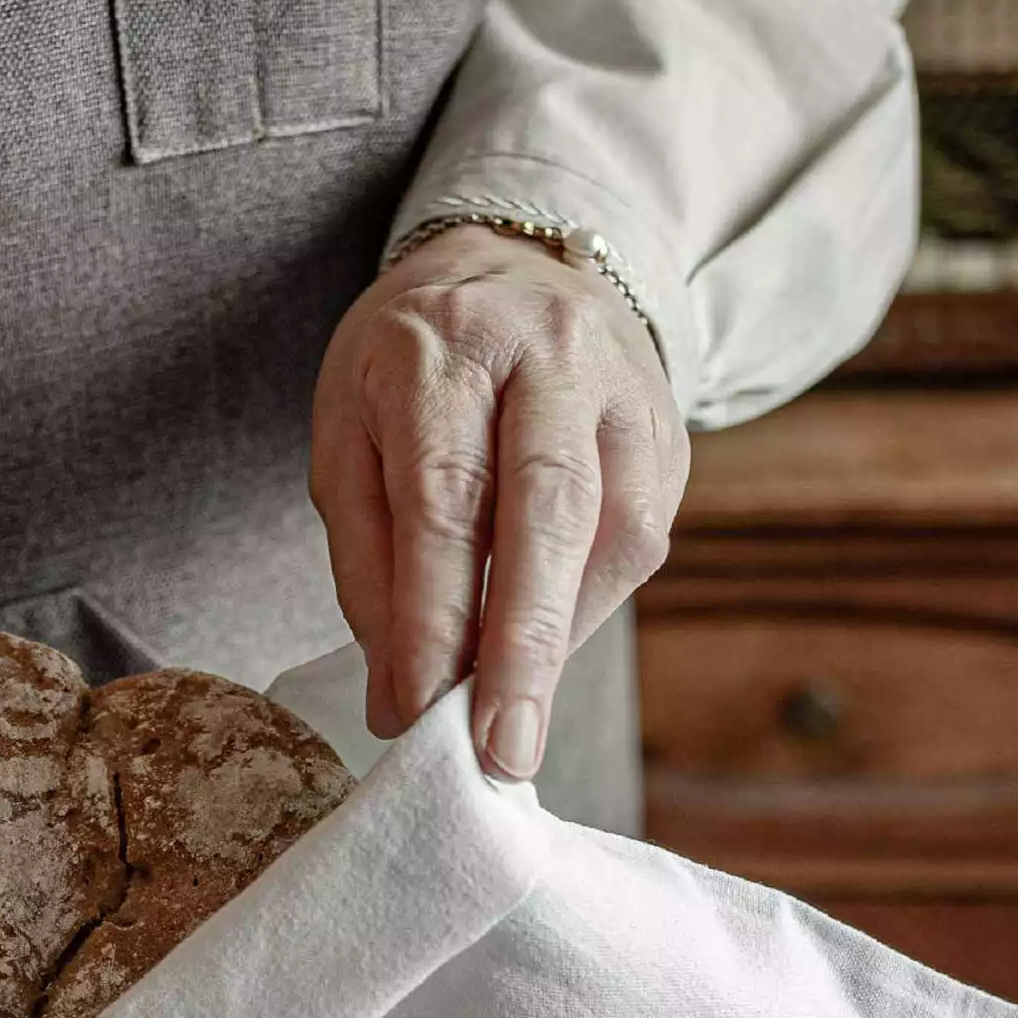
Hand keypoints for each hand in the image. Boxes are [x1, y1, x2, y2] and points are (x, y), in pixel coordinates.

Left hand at [310, 224, 688, 778]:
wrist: (517, 266)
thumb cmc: (411, 366)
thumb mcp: (348, 432)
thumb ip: (367, 559)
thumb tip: (397, 693)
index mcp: (445, 344)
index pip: (446, 493)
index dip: (437, 613)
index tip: (419, 710)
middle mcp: (550, 353)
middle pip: (549, 509)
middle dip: (523, 645)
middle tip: (500, 750)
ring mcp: (626, 389)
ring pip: (612, 532)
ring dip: (559, 641)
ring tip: (511, 719)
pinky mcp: (670, 433)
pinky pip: (636, 541)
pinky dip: (585, 612)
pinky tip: (542, 650)